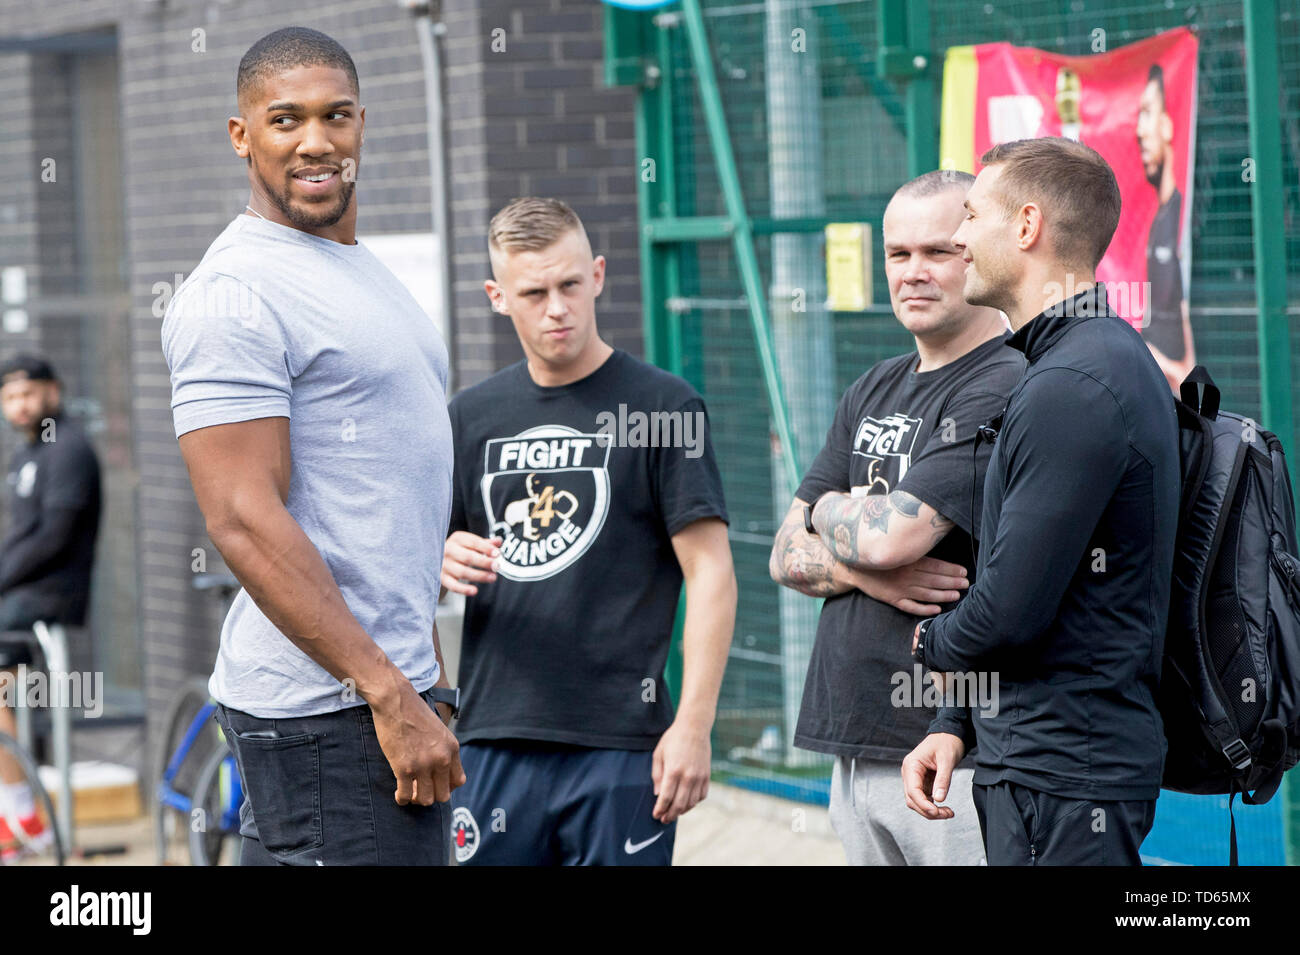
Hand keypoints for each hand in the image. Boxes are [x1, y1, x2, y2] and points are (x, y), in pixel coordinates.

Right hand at [370, 681, 465, 804]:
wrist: (396, 701)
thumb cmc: (413, 713)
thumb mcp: (438, 730)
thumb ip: (442, 750)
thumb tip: (438, 771)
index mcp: (452, 748)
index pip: (458, 781)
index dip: (446, 787)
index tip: (434, 785)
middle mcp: (441, 758)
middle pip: (443, 795)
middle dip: (431, 795)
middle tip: (419, 789)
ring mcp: (423, 765)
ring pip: (426, 800)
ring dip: (416, 799)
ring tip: (409, 791)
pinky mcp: (404, 768)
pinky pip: (406, 795)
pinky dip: (402, 798)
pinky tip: (398, 793)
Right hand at [440, 531, 501, 596]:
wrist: (438, 559)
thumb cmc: (460, 550)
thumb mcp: (471, 543)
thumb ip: (485, 543)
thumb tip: (498, 541)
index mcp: (458, 539)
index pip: (474, 542)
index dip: (486, 548)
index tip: (497, 553)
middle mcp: (449, 550)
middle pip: (468, 557)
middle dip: (484, 562)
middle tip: (497, 566)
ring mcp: (444, 565)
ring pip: (463, 572)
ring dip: (479, 576)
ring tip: (493, 578)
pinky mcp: (442, 578)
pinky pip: (453, 585)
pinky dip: (463, 589)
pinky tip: (475, 591)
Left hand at [651, 719, 710, 822]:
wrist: (694, 728)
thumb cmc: (673, 739)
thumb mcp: (659, 754)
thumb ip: (657, 776)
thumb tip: (658, 794)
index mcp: (673, 771)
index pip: (666, 798)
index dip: (660, 809)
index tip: (656, 815)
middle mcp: (688, 776)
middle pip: (679, 805)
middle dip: (670, 815)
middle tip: (664, 819)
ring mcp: (699, 777)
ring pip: (691, 803)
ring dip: (681, 811)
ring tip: (674, 813)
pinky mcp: (707, 776)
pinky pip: (701, 796)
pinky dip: (694, 803)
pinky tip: (687, 802)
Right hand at [861, 557, 967, 616]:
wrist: (854, 567)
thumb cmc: (878, 558)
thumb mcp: (896, 552)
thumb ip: (914, 554)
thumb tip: (934, 556)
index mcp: (908, 561)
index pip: (935, 566)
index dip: (950, 569)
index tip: (963, 572)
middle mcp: (906, 575)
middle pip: (933, 580)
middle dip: (952, 582)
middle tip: (966, 584)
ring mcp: (899, 589)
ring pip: (926, 594)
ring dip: (943, 595)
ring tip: (956, 595)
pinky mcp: (892, 599)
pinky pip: (910, 606)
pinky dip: (924, 609)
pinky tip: (936, 610)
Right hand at [901, 732, 965, 819]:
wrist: (949, 734)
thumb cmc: (946, 742)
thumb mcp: (946, 760)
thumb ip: (942, 780)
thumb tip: (939, 799)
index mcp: (911, 765)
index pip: (912, 791)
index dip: (924, 804)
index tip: (937, 812)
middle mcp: (909, 773)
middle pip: (912, 800)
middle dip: (928, 810)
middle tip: (947, 814)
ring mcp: (914, 778)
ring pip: (917, 802)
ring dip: (930, 810)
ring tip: (948, 812)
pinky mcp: (922, 782)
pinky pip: (923, 798)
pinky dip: (932, 805)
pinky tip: (944, 808)